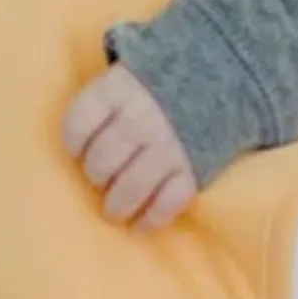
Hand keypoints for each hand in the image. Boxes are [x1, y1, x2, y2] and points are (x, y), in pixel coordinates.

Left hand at [62, 67, 198, 229]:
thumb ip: (104, 99)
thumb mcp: (128, 73)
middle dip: (96, 176)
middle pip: (101, 161)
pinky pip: (168, 202)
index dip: (73, 144)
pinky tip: (142, 225)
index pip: (78, 125)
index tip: (77, 152)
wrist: (223, 75)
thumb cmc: (160, 82)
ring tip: (115, 211)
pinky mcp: (194, 168)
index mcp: (119, 90)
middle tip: (101, 179)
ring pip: (131, 187)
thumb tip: (81, 139)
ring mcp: (169, 144)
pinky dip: (152, 219)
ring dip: (117, 206)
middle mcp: (141, 117)